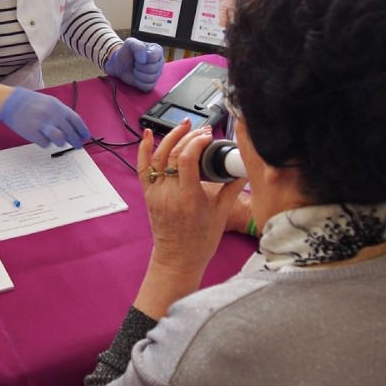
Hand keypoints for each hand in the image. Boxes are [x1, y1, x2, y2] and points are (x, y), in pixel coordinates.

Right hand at [0, 87, 90, 148]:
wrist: (12, 102)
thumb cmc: (34, 103)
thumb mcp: (51, 103)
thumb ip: (62, 115)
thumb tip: (74, 129)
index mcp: (58, 107)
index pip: (75, 120)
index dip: (82, 130)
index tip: (86, 137)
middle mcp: (52, 115)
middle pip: (70, 132)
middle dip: (76, 140)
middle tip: (78, 145)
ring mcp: (42, 124)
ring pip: (60, 139)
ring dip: (61, 142)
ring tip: (59, 142)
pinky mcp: (32, 133)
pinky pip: (45, 143)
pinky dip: (46, 143)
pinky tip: (42, 138)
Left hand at [104, 38, 163, 91]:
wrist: (119, 64)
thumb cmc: (126, 52)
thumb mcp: (130, 43)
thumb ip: (138, 47)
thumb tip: (144, 59)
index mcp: (157, 50)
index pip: (154, 57)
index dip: (142, 59)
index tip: (136, 57)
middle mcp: (160, 62)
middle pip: (152, 69)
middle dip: (139, 67)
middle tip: (135, 64)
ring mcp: (157, 74)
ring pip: (150, 78)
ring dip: (138, 75)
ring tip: (135, 70)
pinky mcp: (152, 84)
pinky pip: (148, 86)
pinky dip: (139, 83)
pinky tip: (136, 77)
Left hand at [132, 122, 245, 318]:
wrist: (178, 259)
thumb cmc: (199, 241)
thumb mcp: (222, 213)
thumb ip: (232, 187)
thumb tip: (243, 167)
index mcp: (188, 198)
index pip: (187, 160)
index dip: (197, 142)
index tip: (209, 137)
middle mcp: (168, 194)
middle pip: (173, 154)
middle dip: (189, 137)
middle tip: (203, 131)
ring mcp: (156, 193)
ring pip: (158, 157)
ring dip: (171, 137)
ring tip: (185, 126)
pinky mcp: (148, 194)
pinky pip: (143, 168)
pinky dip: (144, 149)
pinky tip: (149, 134)